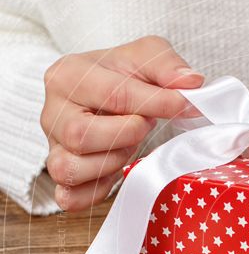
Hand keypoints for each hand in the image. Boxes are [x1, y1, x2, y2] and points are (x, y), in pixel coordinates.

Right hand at [41, 35, 203, 210]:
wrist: (105, 95)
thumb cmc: (122, 76)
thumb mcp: (146, 55)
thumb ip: (167, 65)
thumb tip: (191, 83)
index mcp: (66, 75)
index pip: (113, 94)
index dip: (156, 103)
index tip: (185, 105)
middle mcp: (52, 112)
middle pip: (79, 136)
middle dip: (126, 134)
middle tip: (144, 124)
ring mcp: (53, 147)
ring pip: (69, 169)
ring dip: (111, 162)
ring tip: (127, 145)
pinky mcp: (60, 178)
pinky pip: (69, 198)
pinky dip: (95, 192)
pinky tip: (115, 174)